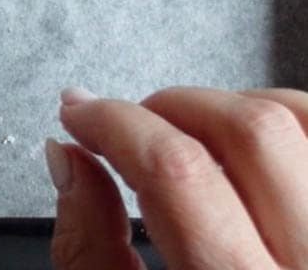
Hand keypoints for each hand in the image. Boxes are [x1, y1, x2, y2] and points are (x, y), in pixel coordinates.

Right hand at [47, 86, 307, 268]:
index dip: (114, 124)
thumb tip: (69, 159)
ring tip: (194, 136)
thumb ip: (89, 249)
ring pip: (301, 120)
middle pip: (252, 131)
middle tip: (134, 125)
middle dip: (172, 105)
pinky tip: (248, 152)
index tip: (80, 115)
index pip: (178, 171)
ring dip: (236, 107)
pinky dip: (286, 124)